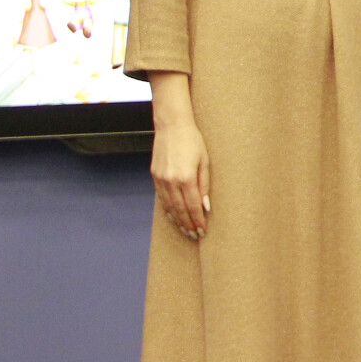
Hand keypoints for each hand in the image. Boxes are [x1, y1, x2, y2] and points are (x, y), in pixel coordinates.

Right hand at [150, 118, 210, 240]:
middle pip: (180, 210)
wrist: (172, 126)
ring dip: (178, 220)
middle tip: (195, 235)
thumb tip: (205, 206)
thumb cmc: (193, 141)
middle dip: (188, 224)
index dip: (197, 220)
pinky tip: (173, 216)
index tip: (202, 231)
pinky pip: (162, 198)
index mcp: (186, 177)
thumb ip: (205, 184)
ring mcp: (160, 179)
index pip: (192, 206)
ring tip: (186, 230)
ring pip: (169, 206)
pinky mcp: (155, 176)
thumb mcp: (205, 161)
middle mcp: (171, 181)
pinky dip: (168, 209)